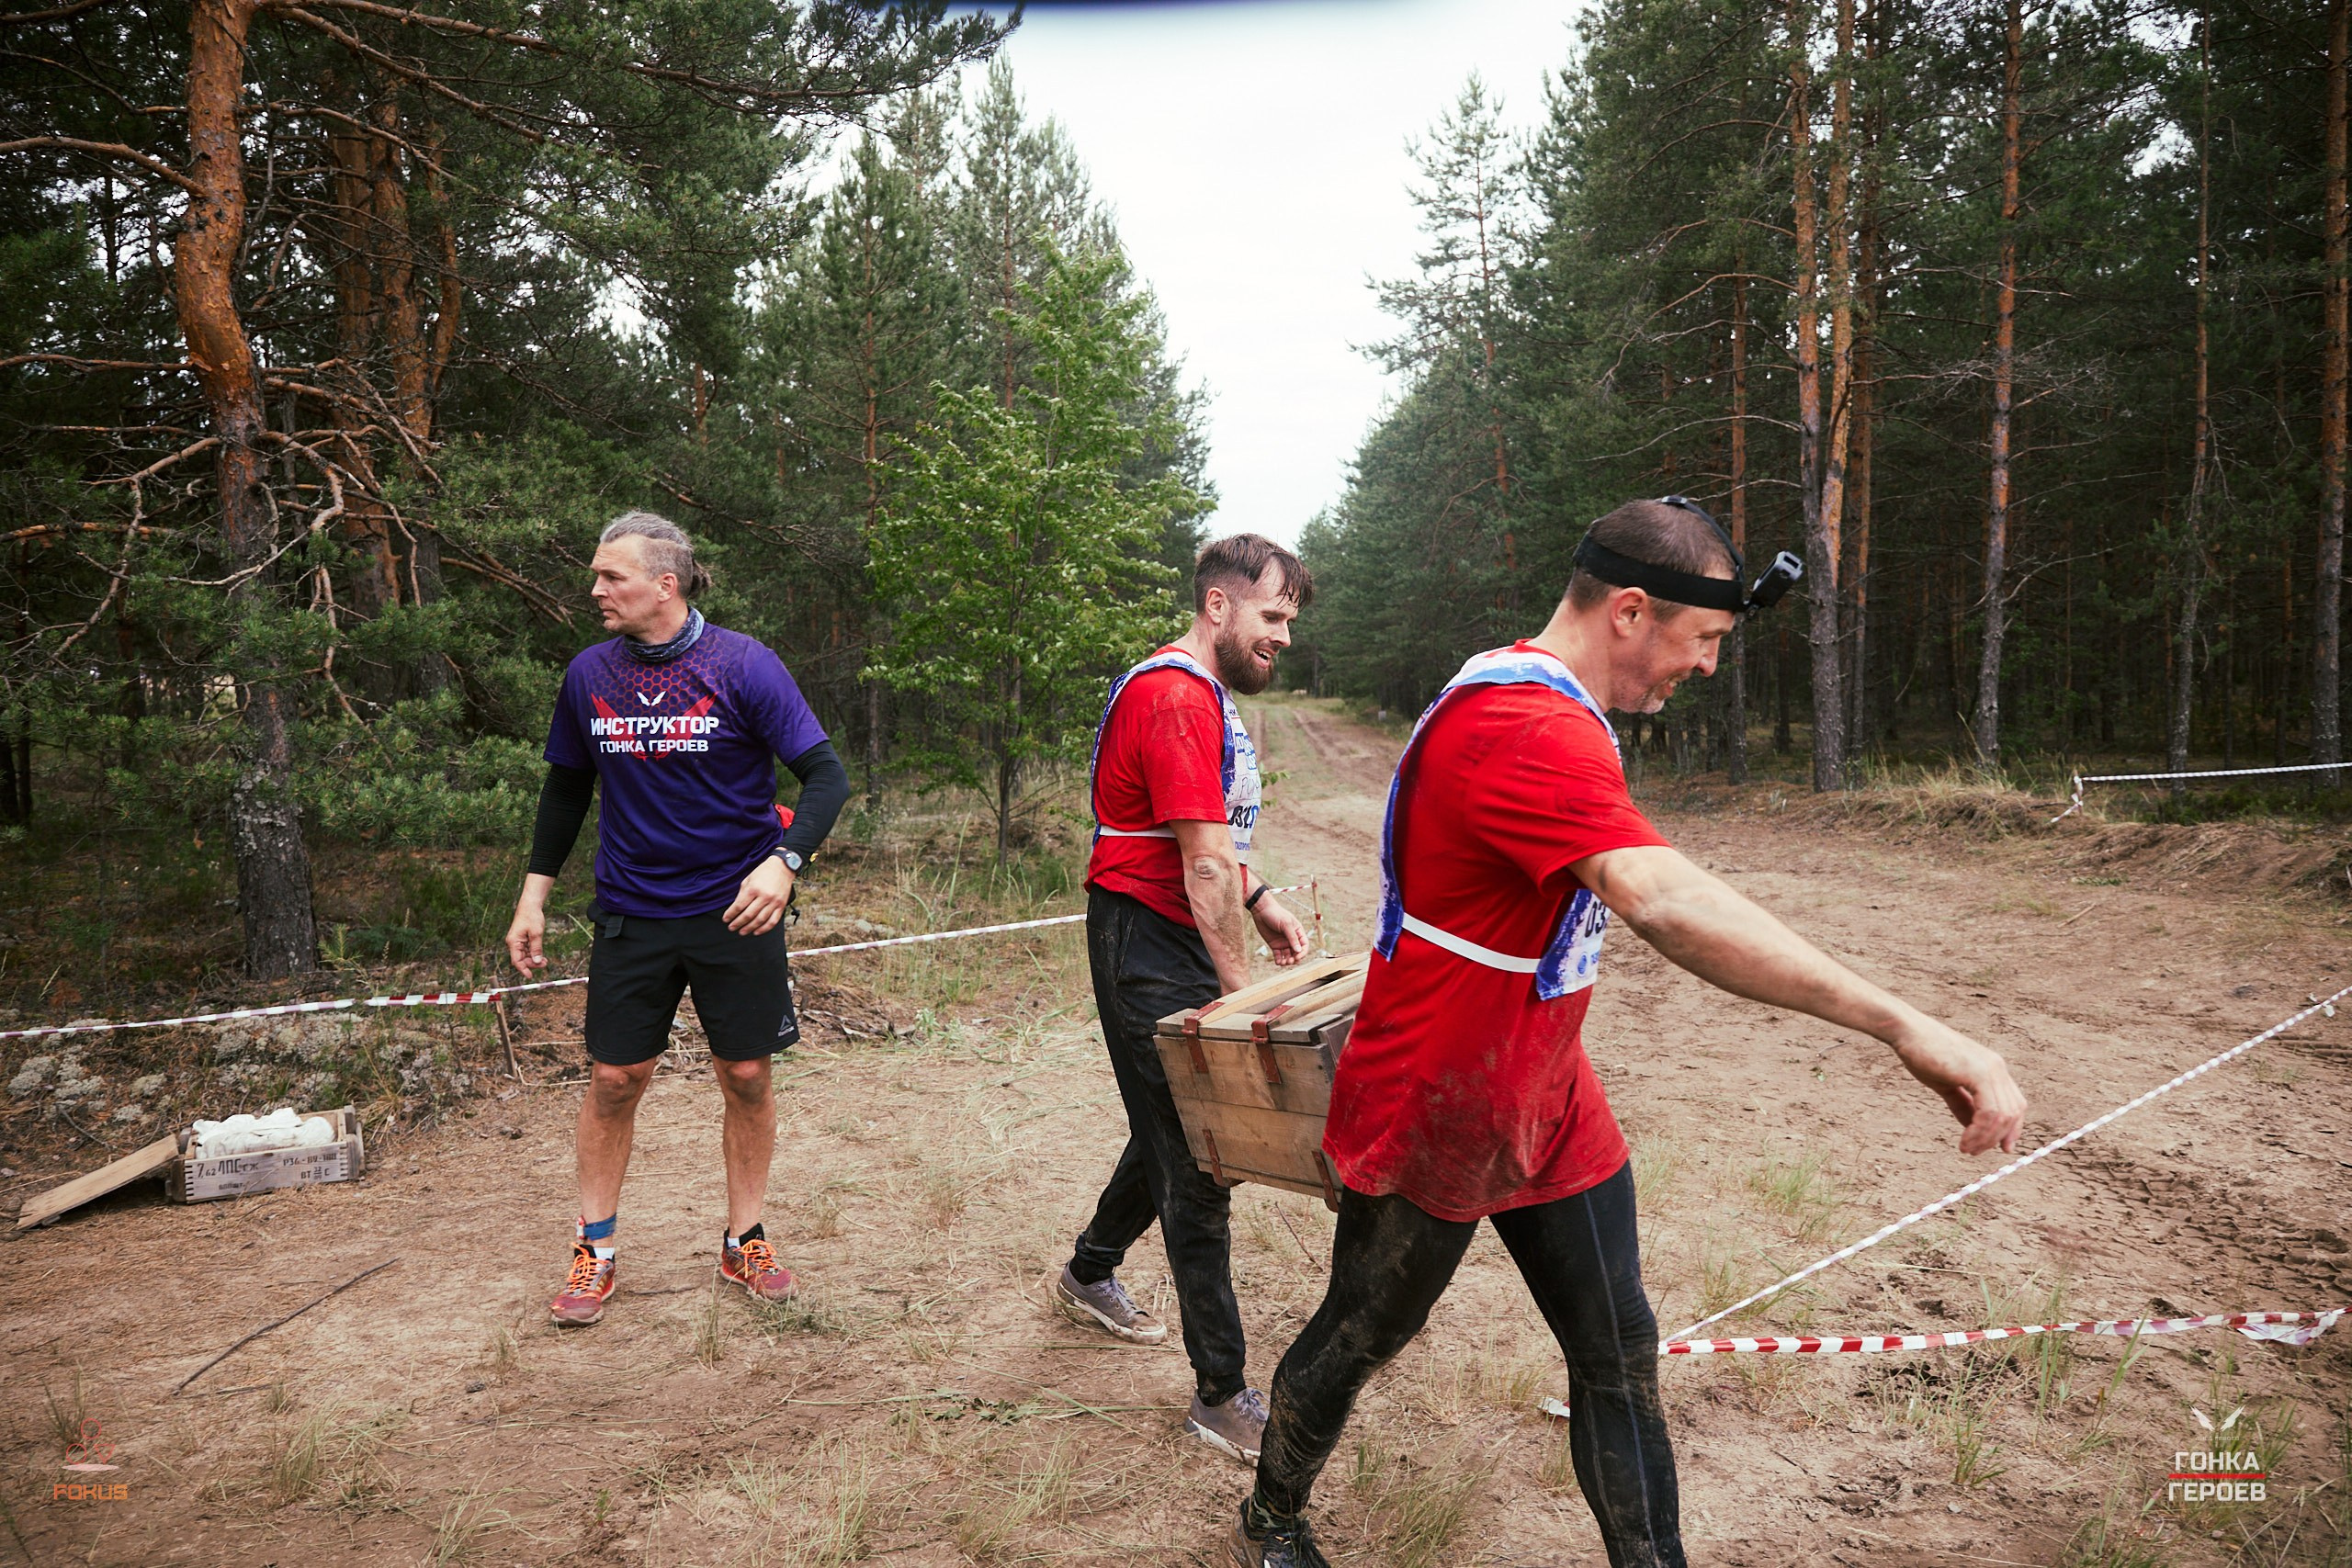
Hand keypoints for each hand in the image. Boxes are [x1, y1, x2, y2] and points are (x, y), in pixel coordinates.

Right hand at [505, 896, 547, 977]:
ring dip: (534, 959)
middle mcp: (513, 943)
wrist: (530, 905)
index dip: (523, 969)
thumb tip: (536, 961)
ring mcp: (517, 941)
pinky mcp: (521, 939)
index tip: (531, 976)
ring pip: (524, 956)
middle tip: (545, 964)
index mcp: (513, 942)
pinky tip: (541, 956)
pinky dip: (533, 954)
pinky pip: (526, 950)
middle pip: (521, 959)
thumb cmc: (532, 917)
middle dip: (532, 963)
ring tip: (545, 961)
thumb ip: (536, 948)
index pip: (516, 961)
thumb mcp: (536, 934)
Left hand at [723, 855, 794, 935]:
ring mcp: (774, 902)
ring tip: (742, 932)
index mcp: (753, 889)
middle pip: (748, 915)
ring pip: (760, 920)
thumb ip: (742, 894)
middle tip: (731, 927)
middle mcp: (764, 896)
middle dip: (738, 923)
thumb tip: (735, 908)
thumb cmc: (763, 872)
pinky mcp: (781, 906)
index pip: (739, 906)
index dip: (731, 914)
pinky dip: (764, 929)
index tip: (726, 919)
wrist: (782, 867)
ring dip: (749, 928)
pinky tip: (757, 932)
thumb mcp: (748, 879)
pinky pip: (773, 921)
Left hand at [1252, 892, 1309, 966]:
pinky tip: (1278, 962)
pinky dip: (1279, 960)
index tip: (1297, 957)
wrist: (1261, 910)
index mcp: (1298, 932)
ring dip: (1287, 961)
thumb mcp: (1285, 924)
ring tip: (1282, 963)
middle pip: (1297, 953)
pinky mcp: (1274, 945)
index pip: (1304, 945)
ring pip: (1288, 956)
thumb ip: (1292, 937)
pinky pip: (1278, 955)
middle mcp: (1292, 939)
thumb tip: (1298, 951)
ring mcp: (1283, 942)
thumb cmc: (1276, 914)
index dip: (1302, 953)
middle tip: (1289, 961)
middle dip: (1294, 959)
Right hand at [1887, 1015, 2025, 1155]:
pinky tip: (1964, 1141)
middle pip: (2012, 1113)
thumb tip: (1973, 1128)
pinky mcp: (1978, 1073)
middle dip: (1996, 1138)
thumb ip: (1963, 1104)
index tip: (2001, 1148)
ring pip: (2002, 1116)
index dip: (2011, 1129)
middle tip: (1974, 1151)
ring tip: (1966, 1149)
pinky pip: (1989, 1112)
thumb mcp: (1947, 1084)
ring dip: (1985, 1139)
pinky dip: (1979, 1132)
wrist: (1907, 1033)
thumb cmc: (1923, 1055)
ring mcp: (1990, 1069)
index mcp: (1993, 1068)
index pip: (2015, 1104)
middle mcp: (1997, 1068)